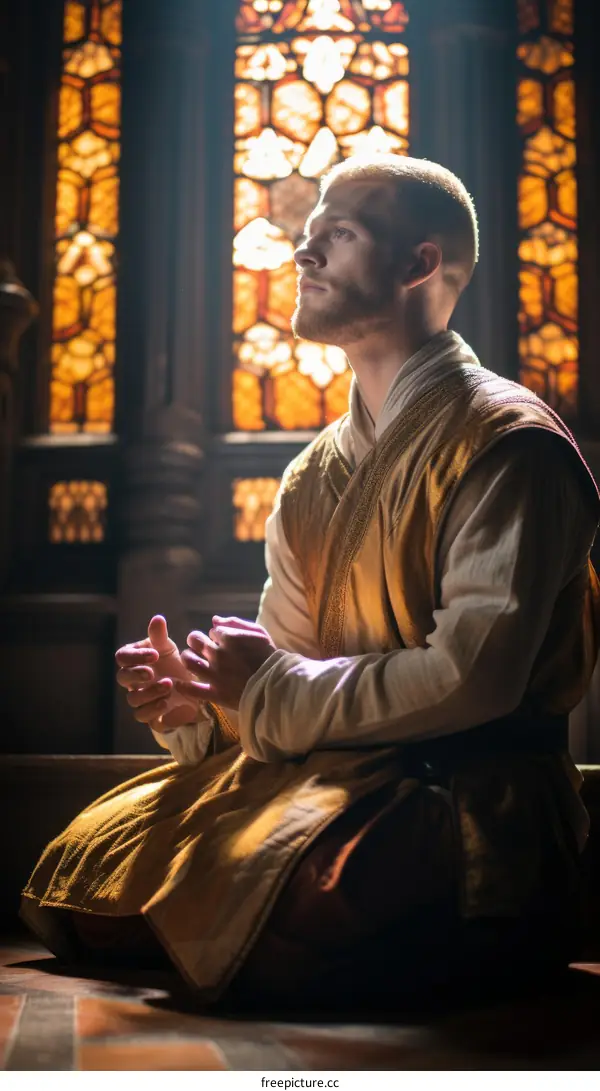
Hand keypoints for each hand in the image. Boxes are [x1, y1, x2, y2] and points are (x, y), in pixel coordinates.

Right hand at [115, 615, 201, 732]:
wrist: (191, 689)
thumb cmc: (173, 665)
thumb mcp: (169, 649)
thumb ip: (160, 636)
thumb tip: (158, 618)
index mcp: (134, 661)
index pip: (122, 657)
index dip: (135, 656)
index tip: (155, 655)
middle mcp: (133, 681)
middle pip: (122, 678)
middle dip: (136, 675)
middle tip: (152, 673)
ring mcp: (139, 698)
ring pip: (133, 699)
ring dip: (149, 692)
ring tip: (169, 685)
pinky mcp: (149, 715)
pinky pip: (142, 716)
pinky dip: (153, 710)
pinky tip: (166, 702)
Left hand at [174, 615, 275, 710]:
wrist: (276, 685)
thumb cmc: (269, 656)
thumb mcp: (258, 633)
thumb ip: (236, 623)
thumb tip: (214, 620)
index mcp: (229, 638)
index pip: (212, 631)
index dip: (217, 636)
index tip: (222, 641)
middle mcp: (218, 654)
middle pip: (194, 640)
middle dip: (196, 640)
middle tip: (200, 646)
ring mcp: (214, 674)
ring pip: (188, 661)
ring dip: (187, 657)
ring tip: (192, 659)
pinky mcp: (214, 692)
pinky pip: (193, 689)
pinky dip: (183, 686)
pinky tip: (179, 683)